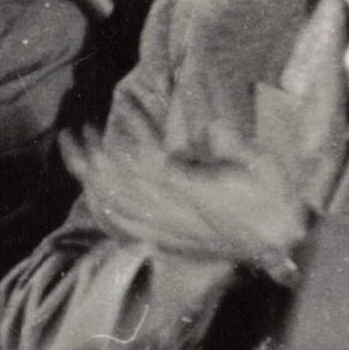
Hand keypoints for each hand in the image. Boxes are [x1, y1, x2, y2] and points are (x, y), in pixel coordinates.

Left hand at [70, 116, 317, 273]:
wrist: (277, 245)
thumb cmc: (271, 200)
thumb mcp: (260, 164)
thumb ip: (230, 142)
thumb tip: (209, 122)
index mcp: (187, 188)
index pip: (144, 155)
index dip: (129, 129)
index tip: (119, 103)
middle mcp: (167, 209)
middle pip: (115, 180)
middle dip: (89, 153)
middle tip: (74, 129)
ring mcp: (162, 228)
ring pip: (112, 202)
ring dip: (86, 177)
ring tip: (71, 152)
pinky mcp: (162, 242)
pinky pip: (120, 226)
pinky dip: (100, 206)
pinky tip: (88, 192)